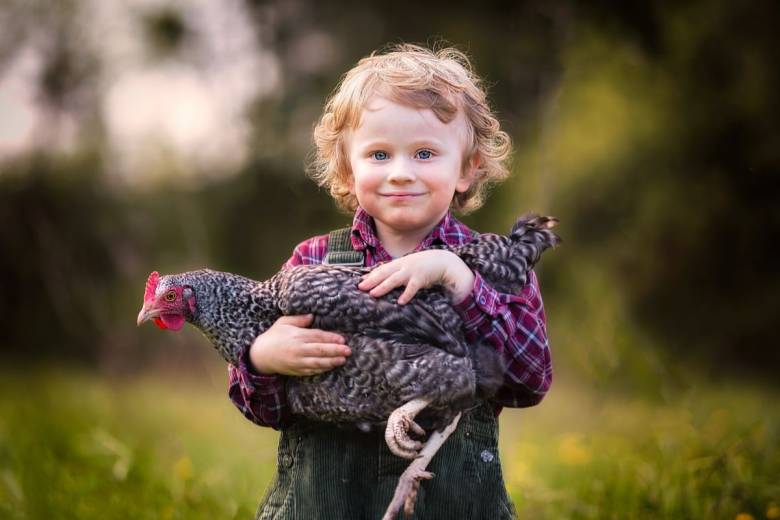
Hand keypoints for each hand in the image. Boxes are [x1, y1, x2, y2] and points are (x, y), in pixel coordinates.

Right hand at [249, 314, 349, 375]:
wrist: (260, 355)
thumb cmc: (274, 336)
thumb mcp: (284, 322)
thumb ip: (299, 319)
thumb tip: (312, 315)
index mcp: (296, 336)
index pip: (317, 337)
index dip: (331, 338)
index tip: (342, 339)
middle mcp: (298, 350)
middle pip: (320, 350)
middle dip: (335, 350)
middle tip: (348, 350)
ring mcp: (297, 362)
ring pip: (317, 363)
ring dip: (331, 362)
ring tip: (343, 360)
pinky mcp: (296, 371)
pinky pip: (312, 371)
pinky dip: (322, 369)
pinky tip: (331, 366)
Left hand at [358, 250, 474, 304]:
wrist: (443, 261)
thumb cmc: (423, 265)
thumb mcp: (408, 266)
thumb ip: (396, 272)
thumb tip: (381, 280)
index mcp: (399, 263)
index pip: (382, 269)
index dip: (371, 275)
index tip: (360, 282)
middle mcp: (403, 266)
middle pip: (384, 273)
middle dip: (372, 280)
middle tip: (361, 288)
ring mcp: (411, 272)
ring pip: (395, 280)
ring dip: (383, 286)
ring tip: (374, 294)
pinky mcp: (421, 279)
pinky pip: (412, 288)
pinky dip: (406, 294)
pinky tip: (400, 302)